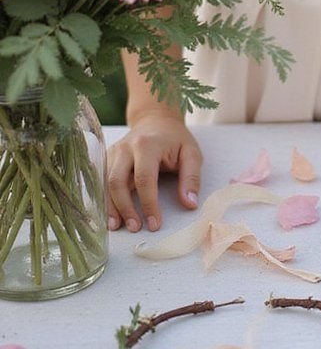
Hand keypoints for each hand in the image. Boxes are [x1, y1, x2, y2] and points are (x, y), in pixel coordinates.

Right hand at [107, 114, 202, 232]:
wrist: (155, 120)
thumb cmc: (174, 139)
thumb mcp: (191, 153)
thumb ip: (191, 178)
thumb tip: (190, 204)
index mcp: (147, 145)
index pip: (144, 179)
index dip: (148, 204)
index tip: (154, 224)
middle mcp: (125, 148)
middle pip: (117, 182)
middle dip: (124, 208)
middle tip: (135, 228)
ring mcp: (113, 152)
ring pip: (105, 183)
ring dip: (110, 207)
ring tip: (117, 226)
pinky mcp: (107, 158)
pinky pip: (101, 181)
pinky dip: (104, 199)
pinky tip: (109, 215)